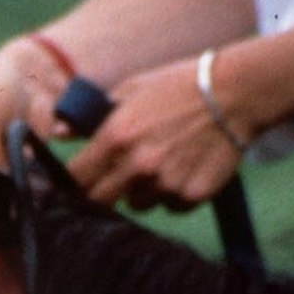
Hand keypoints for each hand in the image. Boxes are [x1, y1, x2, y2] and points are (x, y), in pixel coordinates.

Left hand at [67, 55, 242, 209]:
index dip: (72, 184)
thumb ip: (93, 116)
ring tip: (163, 162)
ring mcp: (164, 184)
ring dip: (143, 191)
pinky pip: (170, 207)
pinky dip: (173, 194)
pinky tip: (186, 168)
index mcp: (116, 137)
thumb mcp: (132, 89)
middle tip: (119, 177)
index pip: (76, 178)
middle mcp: (137, 165)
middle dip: (103, 194)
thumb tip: (57, 133)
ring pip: (138, 204)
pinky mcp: (190, 196)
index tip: (77, 183)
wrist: (237, 92)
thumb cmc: (180, 86)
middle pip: (99, 203)